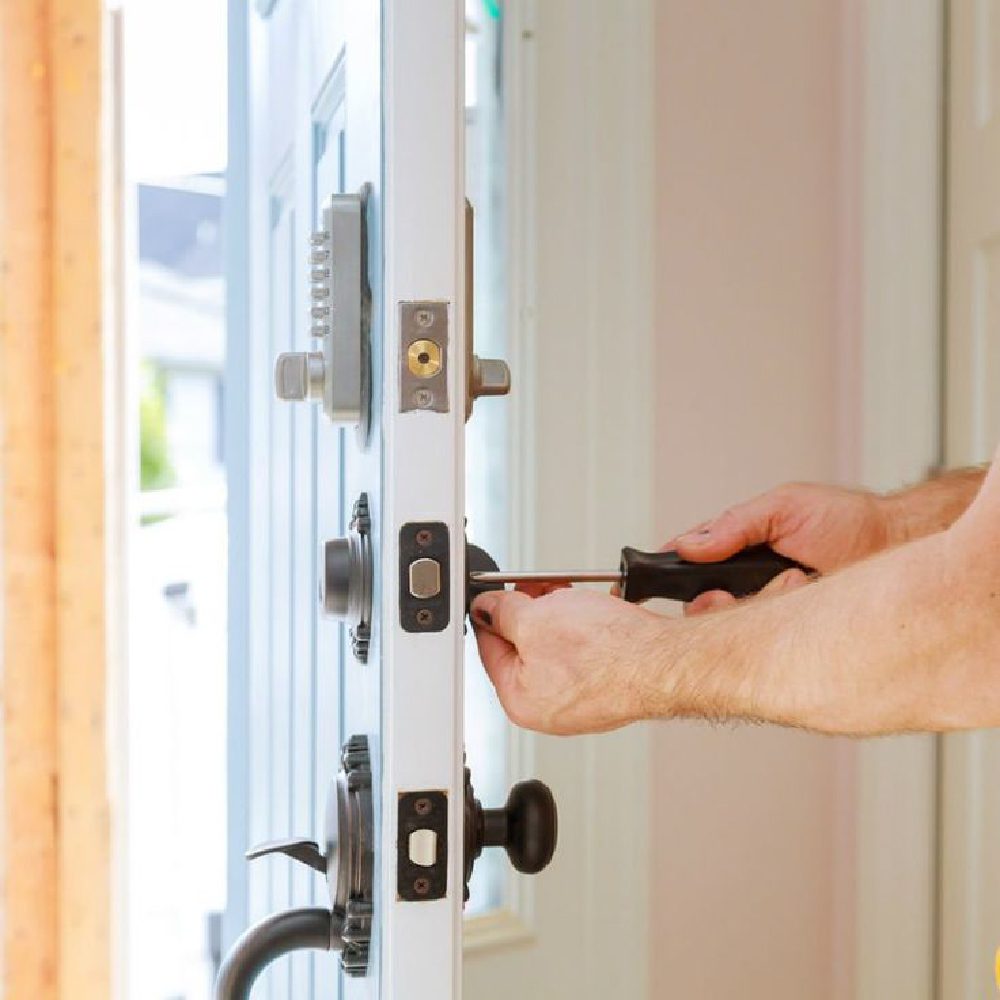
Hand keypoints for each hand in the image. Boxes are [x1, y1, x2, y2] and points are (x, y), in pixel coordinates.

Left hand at [470, 585, 662, 734]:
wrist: (665, 662)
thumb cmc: (609, 654)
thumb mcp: (534, 619)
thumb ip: (502, 612)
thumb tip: (486, 607)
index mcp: (520, 701)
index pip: (490, 649)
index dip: (491, 613)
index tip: (494, 594)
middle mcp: (549, 709)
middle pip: (524, 649)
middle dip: (528, 612)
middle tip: (536, 588)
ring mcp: (582, 700)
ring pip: (557, 648)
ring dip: (559, 617)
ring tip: (571, 598)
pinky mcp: (609, 688)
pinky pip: (586, 653)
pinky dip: (586, 630)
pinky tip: (595, 615)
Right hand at [671, 482, 891, 612]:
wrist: (898, 543)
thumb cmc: (846, 520)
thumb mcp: (782, 506)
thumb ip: (734, 523)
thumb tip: (690, 544)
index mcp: (736, 546)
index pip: (688, 561)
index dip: (674, 572)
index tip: (666, 578)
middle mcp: (747, 580)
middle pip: (701, 602)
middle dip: (711, 601)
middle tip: (724, 595)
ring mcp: (769, 607)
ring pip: (733, 624)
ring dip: (757, 601)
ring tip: (793, 579)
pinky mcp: (792, 632)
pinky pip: (768, 638)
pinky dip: (782, 613)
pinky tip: (804, 592)